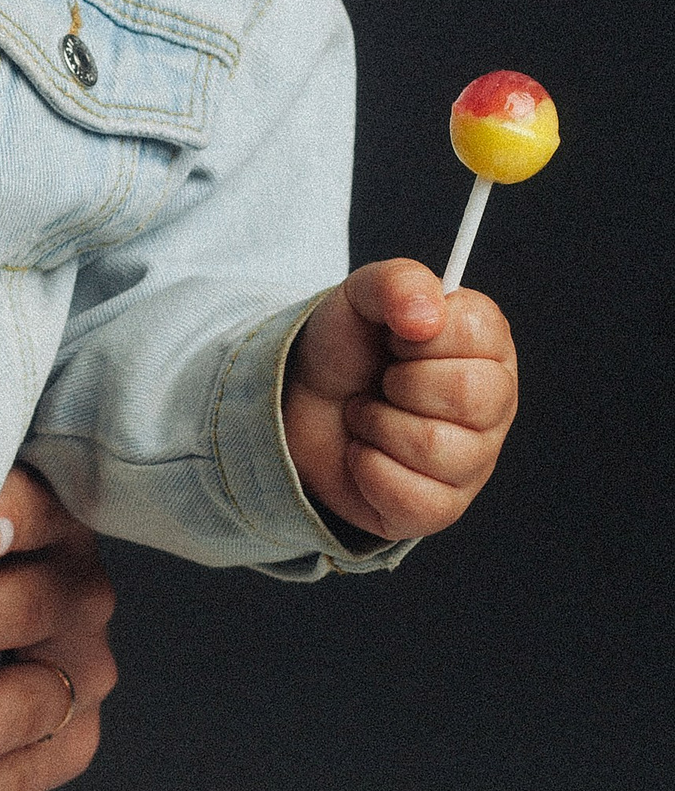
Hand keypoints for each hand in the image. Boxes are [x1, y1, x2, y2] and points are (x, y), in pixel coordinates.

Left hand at [283, 260, 518, 542]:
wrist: (297, 407)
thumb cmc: (344, 351)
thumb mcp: (359, 298)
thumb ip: (397, 282)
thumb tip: (425, 316)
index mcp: (487, 347)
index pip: (478, 333)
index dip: (419, 332)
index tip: (394, 336)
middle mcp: (494, 405)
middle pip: (468, 394)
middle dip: (400, 382)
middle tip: (382, 380)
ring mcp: (473, 461)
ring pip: (436, 446)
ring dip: (377, 424)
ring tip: (368, 415)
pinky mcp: (441, 508)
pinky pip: (412, 494)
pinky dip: (367, 467)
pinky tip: (364, 453)